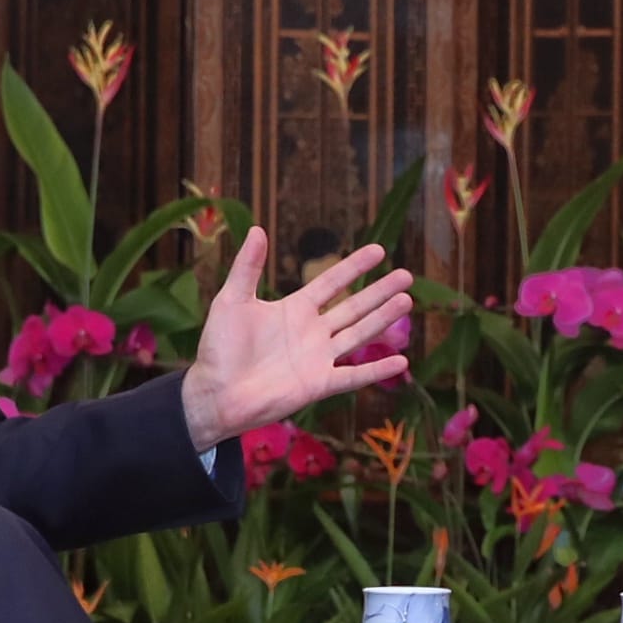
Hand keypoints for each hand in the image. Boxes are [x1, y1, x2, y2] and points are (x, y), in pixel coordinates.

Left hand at [178, 228, 413, 452]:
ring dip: (383, 319)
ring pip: (359, 334)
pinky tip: (401, 361)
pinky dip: (377, 370)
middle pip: (354, 307)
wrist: (215, 393)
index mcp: (294, 309)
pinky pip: (353, 376)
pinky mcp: (319, 384)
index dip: (354, 267)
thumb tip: (256, 229)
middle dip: (379, 291)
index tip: (378, 250)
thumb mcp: (231, 300)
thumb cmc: (219, 348)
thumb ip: (247, 267)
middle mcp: (312, 332)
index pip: (331, 283)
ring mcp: (319, 358)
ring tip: (406, 301)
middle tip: (406, 275)